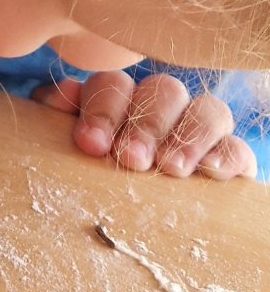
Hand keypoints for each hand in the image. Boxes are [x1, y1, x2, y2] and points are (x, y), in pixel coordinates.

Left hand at [32, 71, 256, 178]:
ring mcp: (198, 127)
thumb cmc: (93, 170)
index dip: (102, 109)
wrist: (133, 207)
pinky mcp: (228, 156)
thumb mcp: (73, 143)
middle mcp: (161, 104)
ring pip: (207, 109)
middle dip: (144, 124)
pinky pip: (237, 146)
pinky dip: (227, 155)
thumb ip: (57, 118)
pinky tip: (211, 172)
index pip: (114, 83)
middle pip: (163, 90)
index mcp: (119, 96)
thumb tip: (54, 99)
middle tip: (130, 158)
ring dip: (187, 137)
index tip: (91, 143)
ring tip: (170, 168)